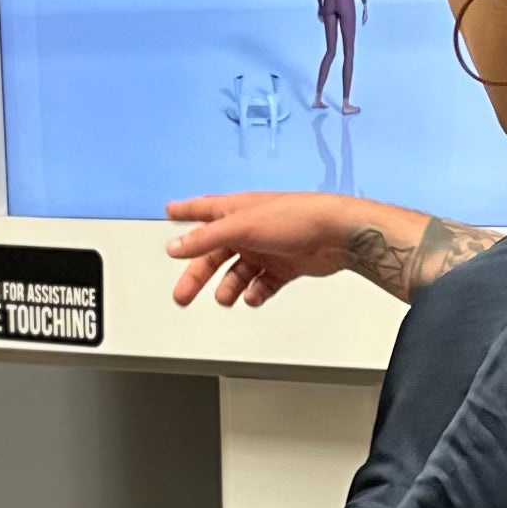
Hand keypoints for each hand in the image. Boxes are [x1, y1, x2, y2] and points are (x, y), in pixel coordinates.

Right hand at [165, 192, 360, 309]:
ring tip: (226, 297)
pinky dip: (255, 293)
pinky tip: (253, 296)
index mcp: (235, 211)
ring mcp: (266, 248)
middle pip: (214, 254)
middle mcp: (248, 229)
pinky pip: (261, 284)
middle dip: (198, 275)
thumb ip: (206, 238)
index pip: (202, 210)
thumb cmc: (295, 216)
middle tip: (183, 293)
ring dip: (229, 287)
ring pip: (237, 273)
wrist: (336, 235)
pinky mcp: (283, 266)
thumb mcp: (241, 226)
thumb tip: (176, 246)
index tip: (170, 212)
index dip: (185, 211)